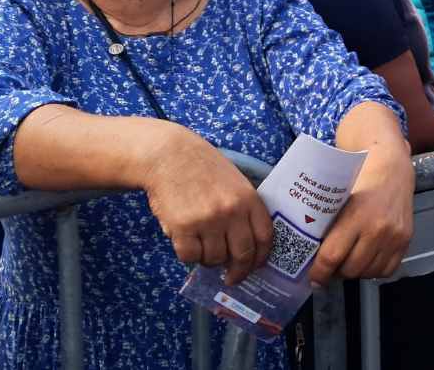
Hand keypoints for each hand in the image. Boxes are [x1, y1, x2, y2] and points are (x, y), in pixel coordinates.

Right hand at [141, 126, 272, 285]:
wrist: (168, 155)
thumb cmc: (202, 168)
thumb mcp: (235, 181)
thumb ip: (244, 208)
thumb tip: (249, 246)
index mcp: (248, 198)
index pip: (264, 237)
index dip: (261, 257)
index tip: (256, 266)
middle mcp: (231, 211)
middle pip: (242, 254)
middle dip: (238, 271)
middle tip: (232, 277)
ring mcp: (207, 220)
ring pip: (214, 258)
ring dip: (209, 259)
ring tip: (203, 246)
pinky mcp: (183, 227)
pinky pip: (190, 256)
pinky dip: (188, 255)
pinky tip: (186, 241)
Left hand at [307, 148, 414, 286]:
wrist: (392, 166)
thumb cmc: (359, 176)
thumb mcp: (338, 195)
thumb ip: (327, 222)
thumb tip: (311, 253)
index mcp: (356, 214)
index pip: (332, 256)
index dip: (319, 272)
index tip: (313, 278)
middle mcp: (378, 229)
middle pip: (350, 269)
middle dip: (336, 272)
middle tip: (330, 265)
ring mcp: (394, 236)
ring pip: (368, 273)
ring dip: (356, 271)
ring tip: (348, 261)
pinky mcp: (406, 240)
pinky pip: (387, 270)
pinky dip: (374, 269)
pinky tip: (366, 259)